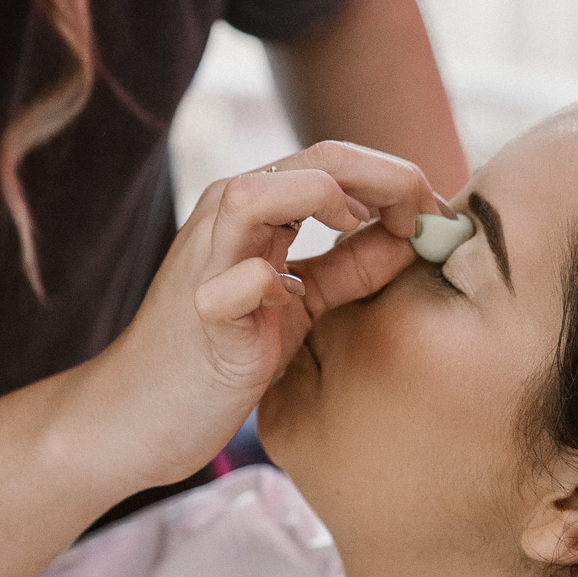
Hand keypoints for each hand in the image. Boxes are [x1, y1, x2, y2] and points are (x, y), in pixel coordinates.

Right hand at [101, 139, 444, 481]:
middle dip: (385, 178)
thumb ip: (349, 269)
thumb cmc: (218, 358)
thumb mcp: (298, 305)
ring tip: (362, 230)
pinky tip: (290, 300)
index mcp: (253, 211)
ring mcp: (207, 264)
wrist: (137, 417)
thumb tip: (413, 239)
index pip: (333, 160)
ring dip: (323, 199)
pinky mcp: (202, 317)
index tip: (440, 216)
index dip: (396, 178)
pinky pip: (236, 283)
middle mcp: (225, 221)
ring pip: (255, 194)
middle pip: (312, 159)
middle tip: (429, 216)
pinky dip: (266, 281)